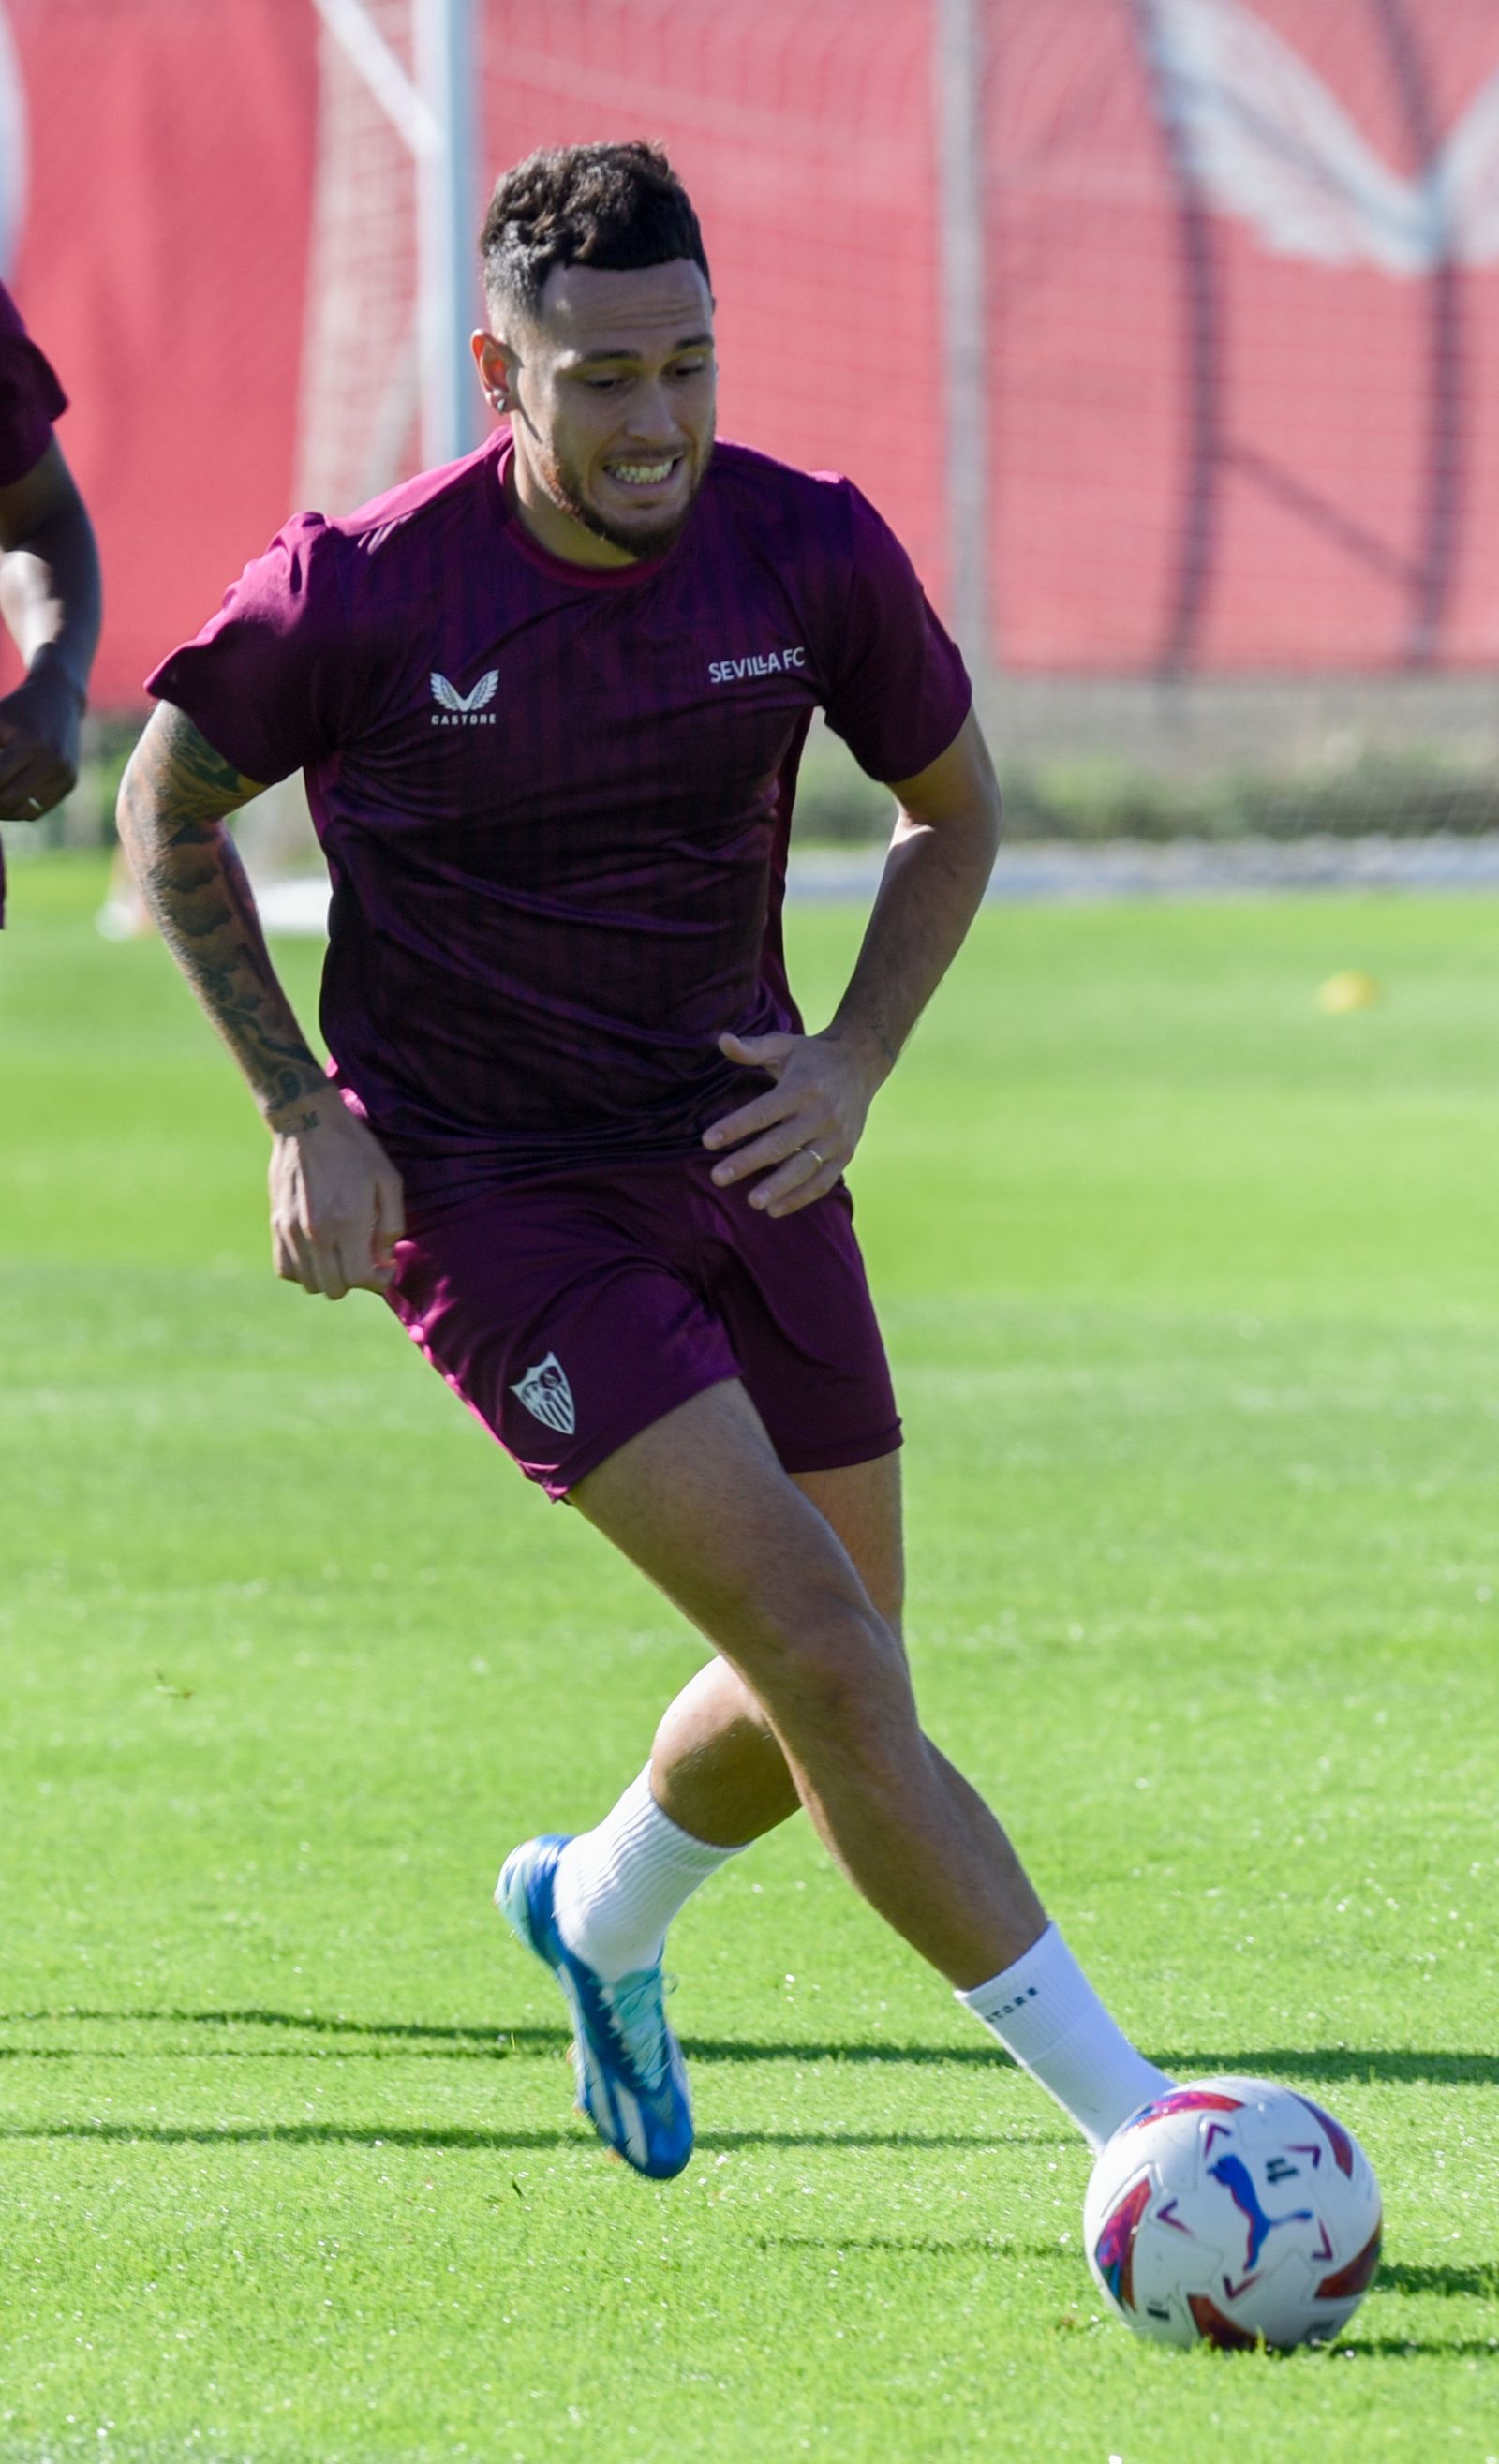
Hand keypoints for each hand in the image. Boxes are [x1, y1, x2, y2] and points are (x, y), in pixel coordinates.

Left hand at [0, 664, 82, 819]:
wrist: (59, 698)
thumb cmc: (16, 709)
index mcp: (28, 740)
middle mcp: (51, 758)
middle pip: (7, 798)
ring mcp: (63, 773)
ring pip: (22, 810)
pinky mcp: (69, 782)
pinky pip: (37, 810)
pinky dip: (16, 810)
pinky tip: (4, 800)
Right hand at [267, 1086, 405, 1298]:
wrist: (307, 1122)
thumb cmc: (354, 1149)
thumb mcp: (388, 1180)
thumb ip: (391, 1224)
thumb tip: (385, 1257)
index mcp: (348, 1220)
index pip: (359, 1278)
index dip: (378, 1280)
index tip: (385, 1265)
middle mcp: (316, 1232)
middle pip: (334, 1289)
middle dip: (356, 1281)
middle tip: (364, 1258)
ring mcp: (292, 1230)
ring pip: (310, 1283)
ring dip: (330, 1277)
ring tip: (342, 1254)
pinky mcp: (277, 1225)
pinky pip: (286, 1270)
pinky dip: (304, 1271)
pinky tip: (319, 1252)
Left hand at [702, 1025, 888, 1217]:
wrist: (862, 1063)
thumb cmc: (812, 1056)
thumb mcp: (784, 1045)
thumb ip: (752, 1048)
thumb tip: (722, 1040)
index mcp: (802, 1088)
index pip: (764, 1112)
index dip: (735, 1127)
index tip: (707, 1141)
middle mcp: (821, 1114)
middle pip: (780, 1144)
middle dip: (748, 1162)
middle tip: (718, 1177)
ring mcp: (836, 1137)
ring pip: (804, 1167)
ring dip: (778, 1187)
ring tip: (752, 1202)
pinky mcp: (846, 1154)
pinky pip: (823, 1181)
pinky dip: (801, 1197)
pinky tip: (775, 1209)